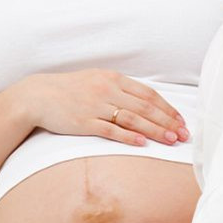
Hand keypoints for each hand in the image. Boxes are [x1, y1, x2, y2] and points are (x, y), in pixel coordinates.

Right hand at [21, 69, 190, 146]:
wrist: (38, 96)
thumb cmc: (69, 90)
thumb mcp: (96, 80)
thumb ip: (119, 89)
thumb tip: (144, 101)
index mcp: (113, 79)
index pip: (148, 94)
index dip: (167, 108)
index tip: (181, 120)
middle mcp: (107, 90)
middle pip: (145, 107)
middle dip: (168, 122)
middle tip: (184, 134)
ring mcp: (96, 106)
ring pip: (133, 119)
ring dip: (155, 130)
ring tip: (171, 140)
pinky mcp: (84, 122)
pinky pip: (110, 130)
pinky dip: (128, 136)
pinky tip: (143, 143)